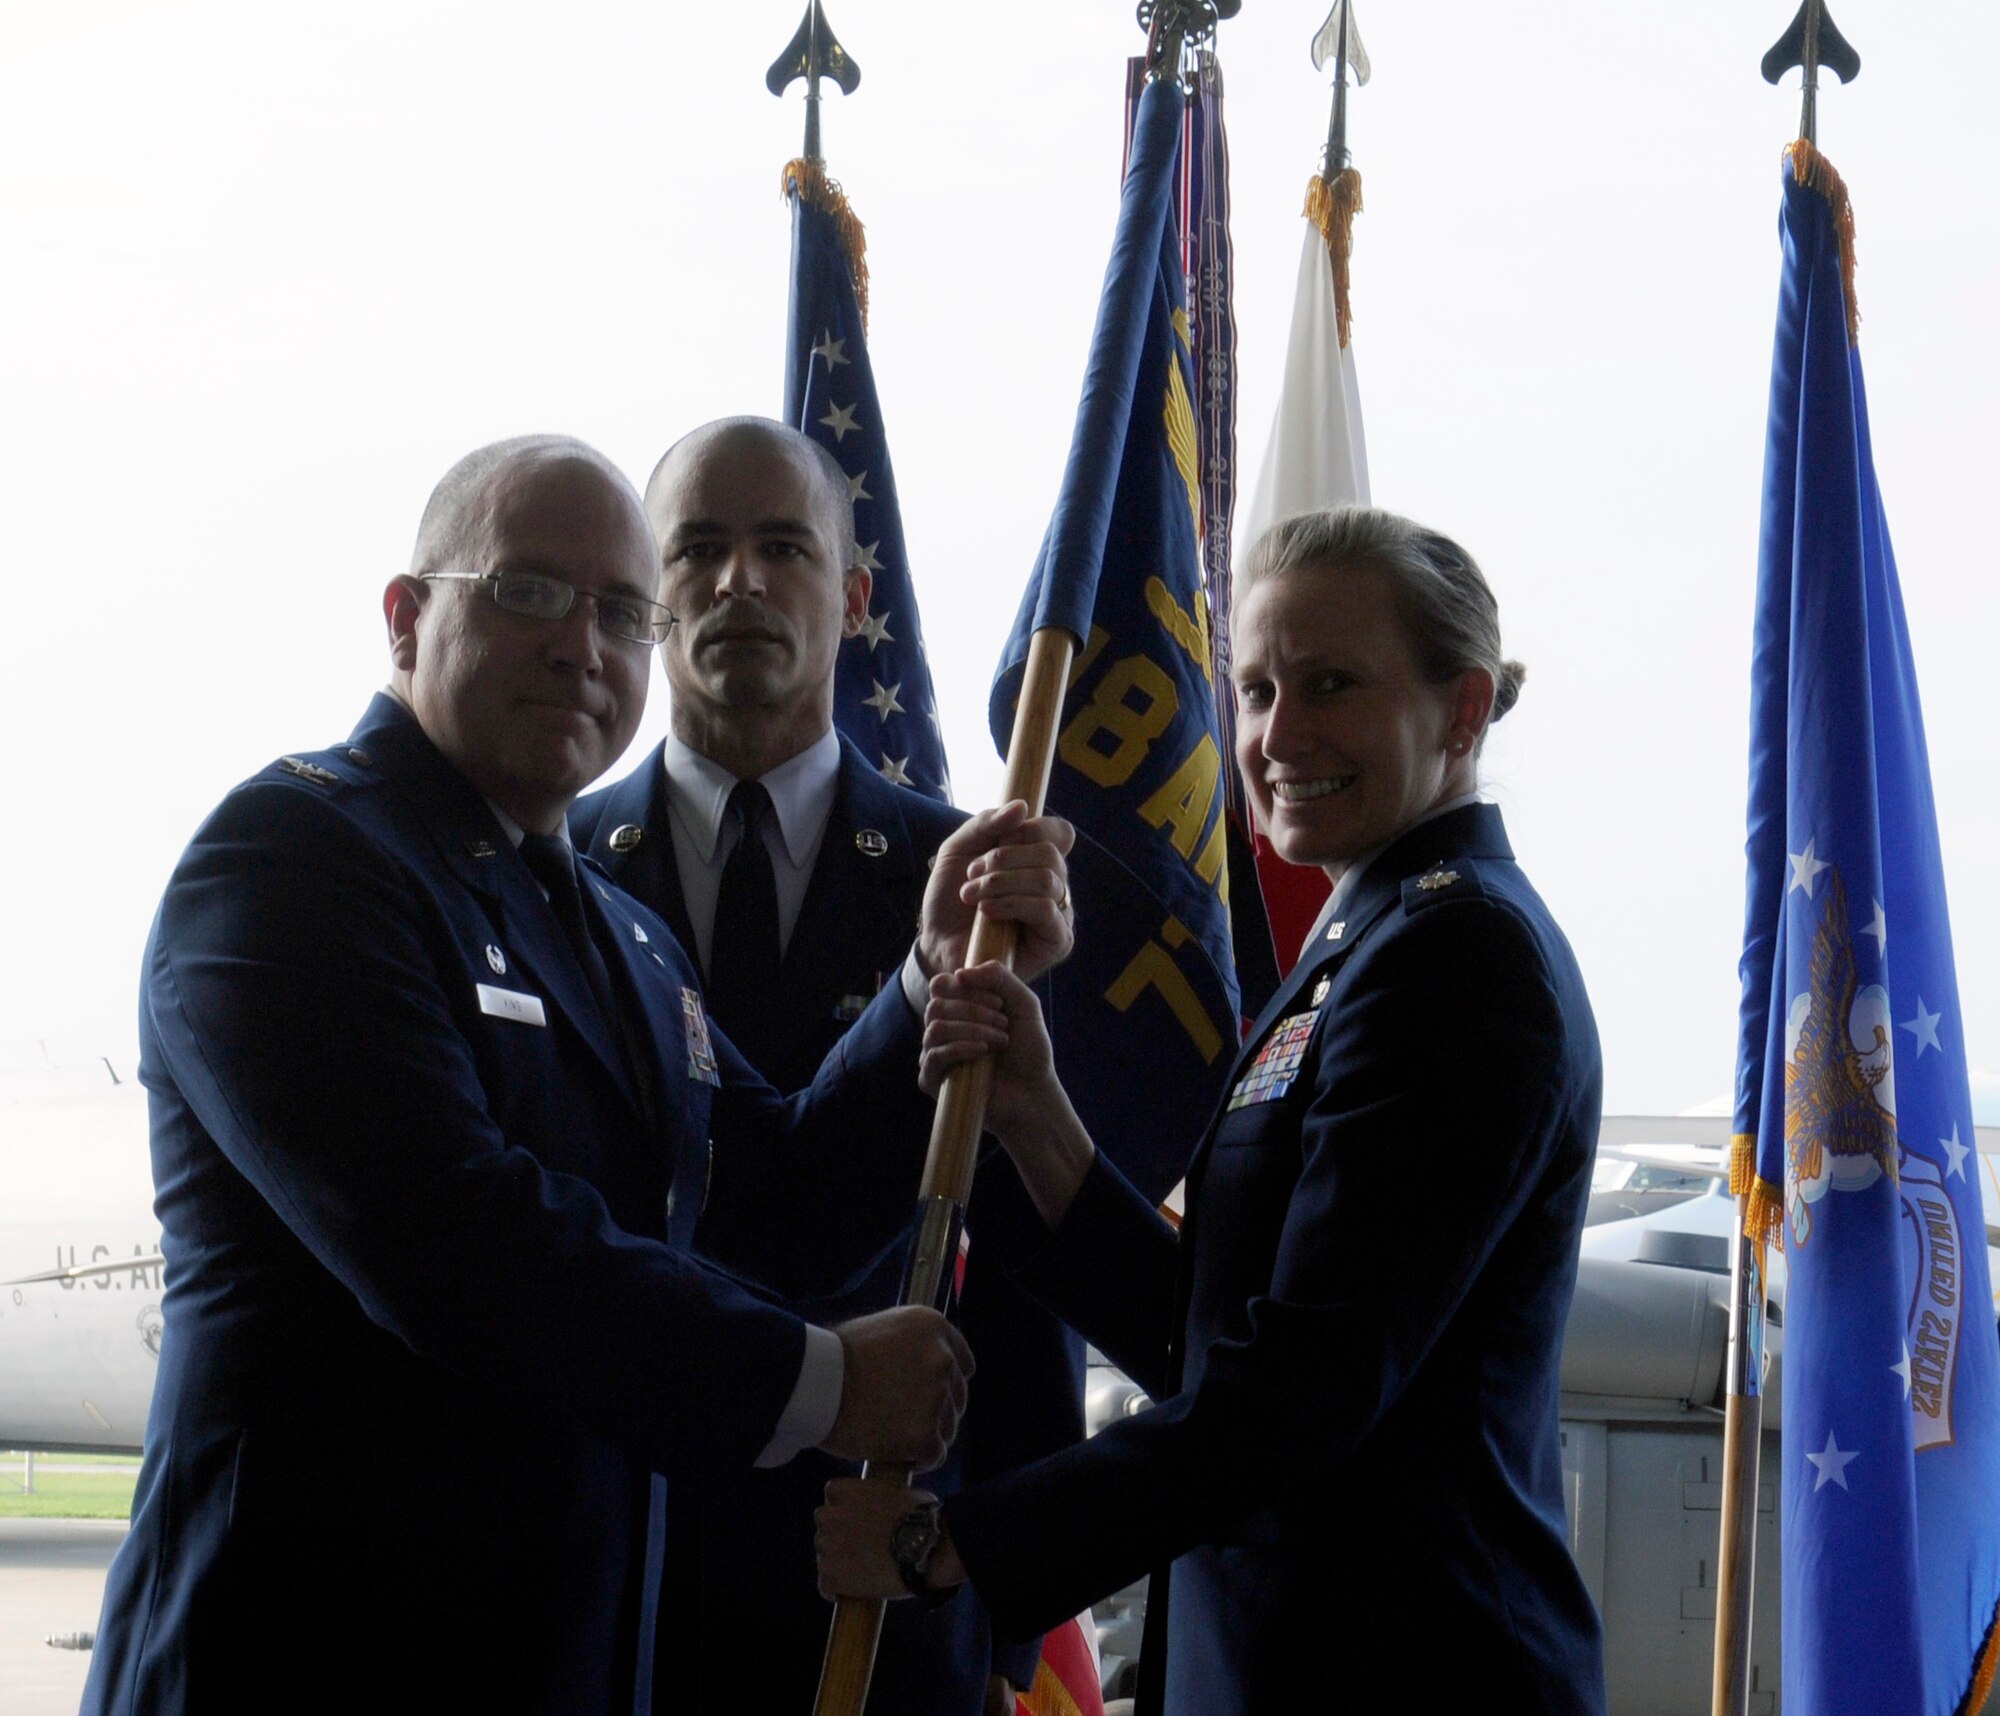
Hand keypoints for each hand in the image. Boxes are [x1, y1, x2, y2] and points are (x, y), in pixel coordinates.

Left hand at [815, 1477, 966, 1600]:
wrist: (925, 1549)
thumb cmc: (920, 1517)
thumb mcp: (897, 1491)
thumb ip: (877, 1496)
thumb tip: (883, 1504)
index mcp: (842, 1490)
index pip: (833, 1496)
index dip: (847, 1509)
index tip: (859, 1519)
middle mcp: (828, 1515)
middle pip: (825, 1527)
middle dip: (839, 1536)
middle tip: (862, 1548)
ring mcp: (827, 1546)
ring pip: (825, 1556)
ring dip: (838, 1563)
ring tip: (862, 1572)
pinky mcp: (830, 1576)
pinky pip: (825, 1585)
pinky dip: (835, 1590)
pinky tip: (847, 1593)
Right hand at [819, 1307, 973, 1470]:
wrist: (813, 1385)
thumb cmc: (835, 1357)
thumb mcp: (883, 1329)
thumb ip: (913, 1344)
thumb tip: (925, 1362)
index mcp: (933, 1326)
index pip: (963, 1364)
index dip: (946, 1383)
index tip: (927, 1395)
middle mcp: (941, 1359)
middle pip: (956, 1398)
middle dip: (934, 1411)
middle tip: (902, 1419)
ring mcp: (935, 1397)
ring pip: (947, 1428)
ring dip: (926, 1435)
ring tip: (893, 1436)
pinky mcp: (924, 1434)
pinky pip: (934, 1454)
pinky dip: (918, 1459)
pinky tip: (897, 1454)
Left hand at [918, 802, 1075, 985]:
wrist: (937, 944)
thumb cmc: (950, 901)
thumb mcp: (957, 851)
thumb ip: (985, 824)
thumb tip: (1022, 807)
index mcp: (1038, 861)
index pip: (1059, 832)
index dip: (1031, 829)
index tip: (997, 841)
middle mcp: (1055, 885)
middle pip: (1050, 853)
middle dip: (1004, 858)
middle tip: (972, 875)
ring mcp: (1060, 914)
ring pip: (1047, 879)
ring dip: (1001, 882)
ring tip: (972, 896)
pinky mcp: (1057, 941)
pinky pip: (1046, 910)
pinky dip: (1011, 903)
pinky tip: (987, 911)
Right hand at [922, 963, 1093, 1230]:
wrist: (1034, 1092)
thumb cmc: (1028, 1050)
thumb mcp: (1024, 1004)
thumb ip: (1000, 977)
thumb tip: (960, 972)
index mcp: (958, 1009)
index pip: (941, 984)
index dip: (967, 986)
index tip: (999, 1000)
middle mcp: (942, 1029)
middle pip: (937, 1004)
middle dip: (975, 1010)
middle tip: (1004, 1025)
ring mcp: (934, 1054)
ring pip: (935, 1028)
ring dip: (972, 1030)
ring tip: (999, 1041)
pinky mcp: (932, 1080)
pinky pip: (932, 1055)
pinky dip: (960, 1048)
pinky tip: (982, 1052)